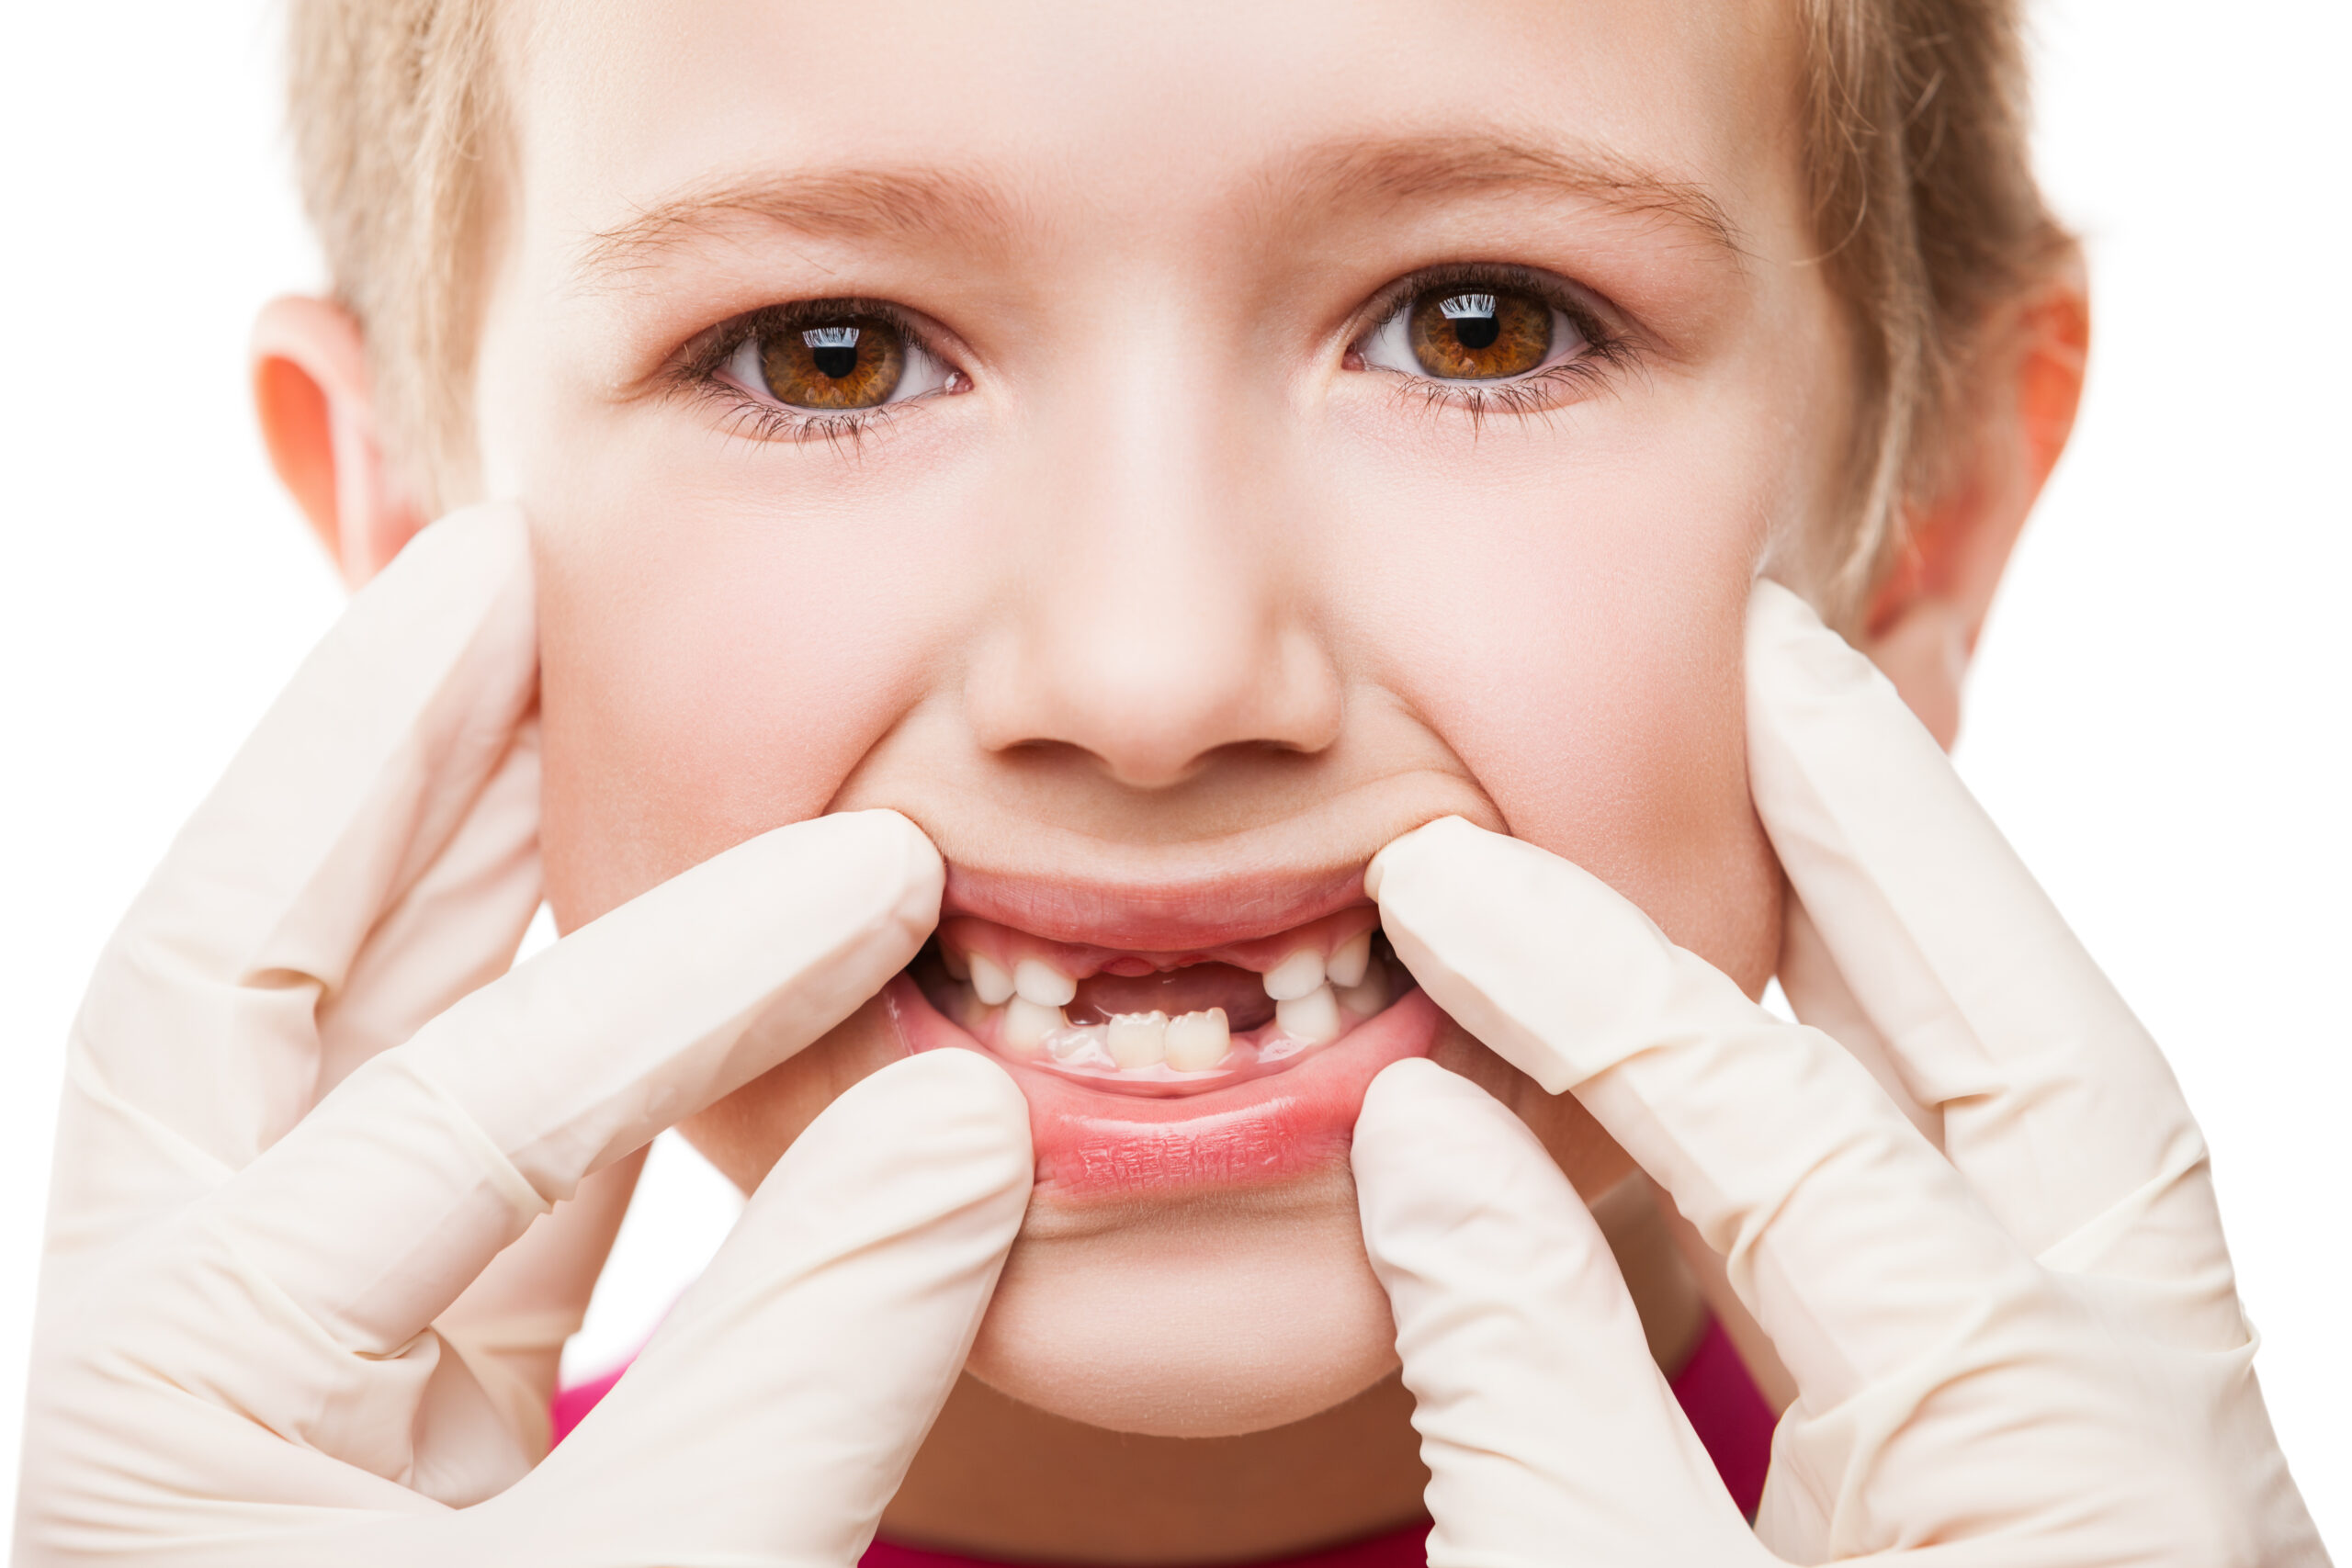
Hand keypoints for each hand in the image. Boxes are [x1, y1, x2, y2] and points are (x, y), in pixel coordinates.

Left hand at [19, 505, 1033, 1566]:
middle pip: (245, 966)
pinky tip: (667, 947)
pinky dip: (562, 1039)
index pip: (455, 1108)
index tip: (886, 876)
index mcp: (183, 1386)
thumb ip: (814, 1361)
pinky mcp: (387, 1418)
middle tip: (509, 559)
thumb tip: (978, 1120)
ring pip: (342, 1046)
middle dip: (379, 752)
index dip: (691, 977)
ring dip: (466, 862)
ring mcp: (279, 1372)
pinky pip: (448, 1163)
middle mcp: (184, 1342)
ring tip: (570, 682)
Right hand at [1350, 580, 2326, 1565]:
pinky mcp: (2084, 1493)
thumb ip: (1527, 1393)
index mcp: (2039, 1457)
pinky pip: (2022, 1223)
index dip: (1594, 989)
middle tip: (1766, 655)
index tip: (1448, 886)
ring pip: (2058, 1122)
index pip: (1789, 1135)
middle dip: (1893, 830)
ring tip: (1790, 787)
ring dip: (1914, 939)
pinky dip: (1903, 1090)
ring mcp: (2141, 1459)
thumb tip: (1430, 1144)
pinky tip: (1793, 1039)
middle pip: (2041, 1047)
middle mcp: (2143, 1428)